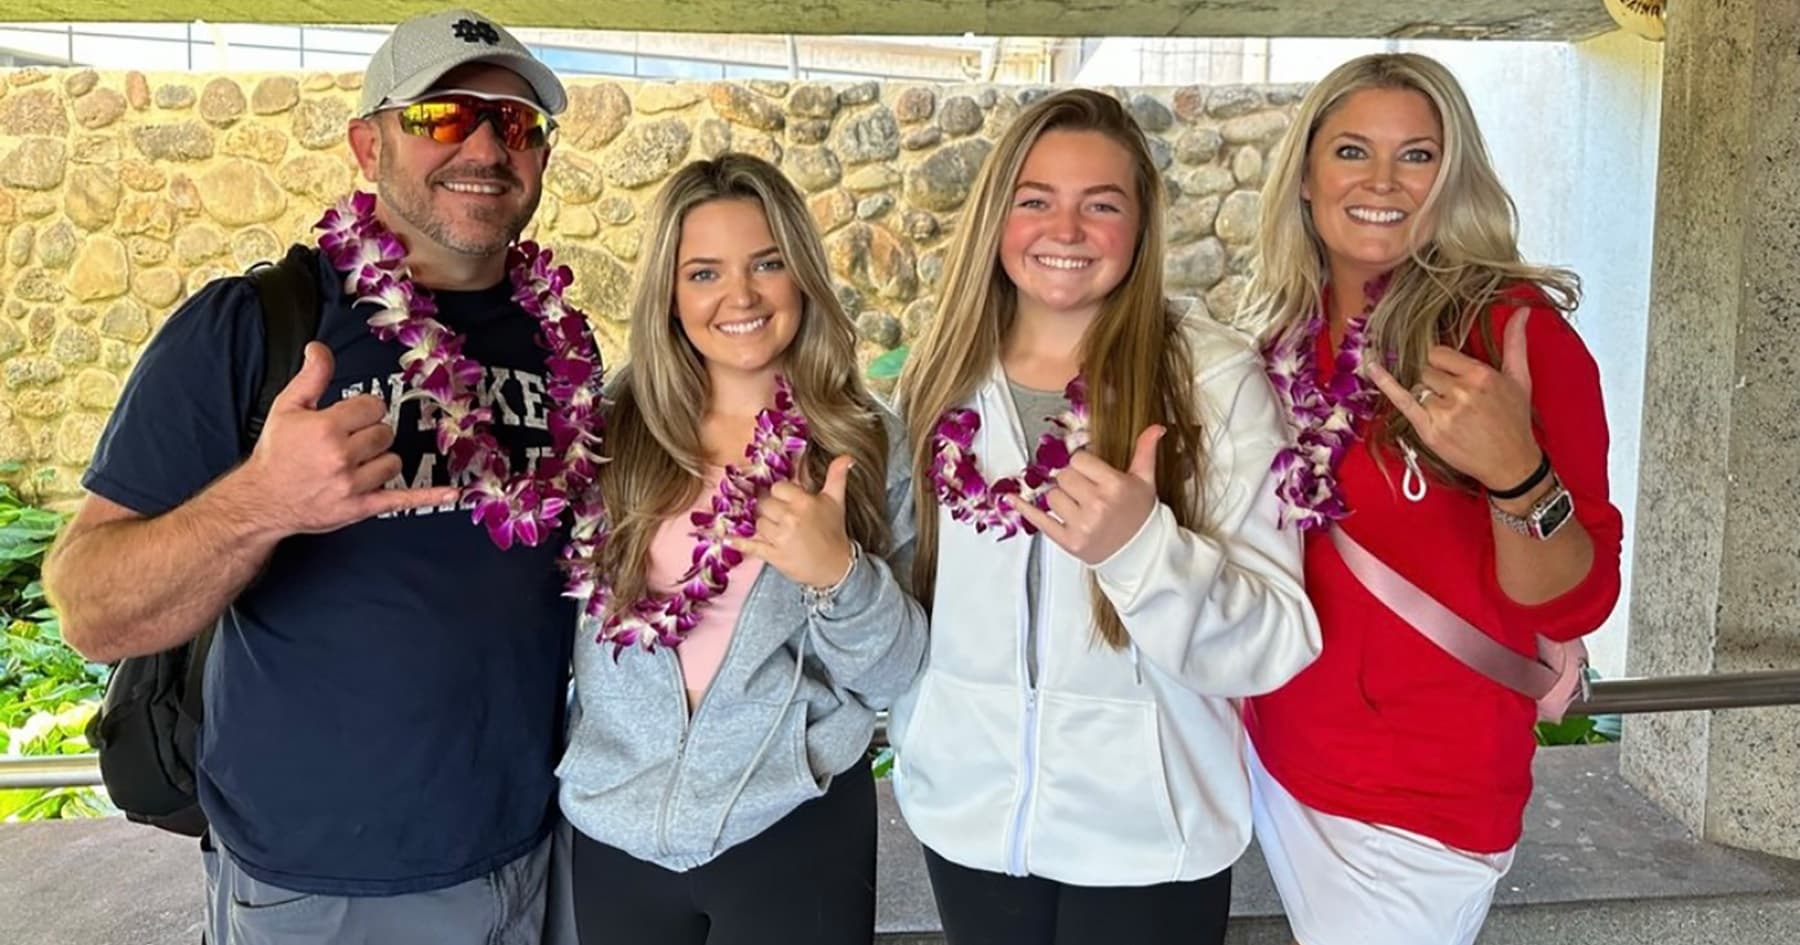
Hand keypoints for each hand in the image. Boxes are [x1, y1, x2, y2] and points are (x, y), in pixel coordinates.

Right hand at [238, 343, 459, 534]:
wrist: (262, 500)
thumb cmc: (276, 454)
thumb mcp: (287, 407)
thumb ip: (311, 376)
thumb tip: (321, 348)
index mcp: (326, 428)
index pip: (372, 407)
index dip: (362, 410)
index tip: (350, 417)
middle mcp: (341, 456)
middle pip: (384, 433)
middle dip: (370, 434)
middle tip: (348, 441)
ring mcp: (353, 485)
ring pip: (394, 461)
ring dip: (380, 460)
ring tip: (356, 462)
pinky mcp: (361, 507)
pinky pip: (403, 500)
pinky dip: (429, 496)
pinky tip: (453, 492)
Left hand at [733, 455, 855, 587]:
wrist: (837, 567)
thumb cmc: (834, 532)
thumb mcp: (836, 501)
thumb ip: (837, 476)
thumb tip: (847, 456)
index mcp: (804, 502)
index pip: (778, 488)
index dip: (781, 494)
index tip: (787, 501)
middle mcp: (790, 518)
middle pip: (765, 505)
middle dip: (771, 510)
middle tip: (781, 518)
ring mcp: (781, 538)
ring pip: (758, 523)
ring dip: (764, 527)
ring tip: (778, 532)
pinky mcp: (774, 556)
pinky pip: (751, 546)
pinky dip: (740, 542)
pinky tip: (728, 538)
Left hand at [1008, 426, 1163, 565]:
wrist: (1140, 553)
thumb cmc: (1140, 515)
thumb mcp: (1145, 481)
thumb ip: (1145, 451)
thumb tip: (1156, 427)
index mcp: (1115, 486)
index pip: (1080, 460)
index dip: (1083, 464)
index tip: (1090, 472)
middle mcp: (1097, 505)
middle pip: (1064, 476)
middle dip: (1072, 480)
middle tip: (1085, 490)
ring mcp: (1082, 525)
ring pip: (1052, 496)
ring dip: (1061, 498)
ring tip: (1079, 506)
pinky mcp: (1069, 542)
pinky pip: (1040, 520)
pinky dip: (1024, 509)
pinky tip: (1011, 499)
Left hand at [1367, 309, 1541, 490]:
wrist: (1511, 464)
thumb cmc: (1514, 422)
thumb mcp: (1520, 379)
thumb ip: (1515, 343)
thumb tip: (1521, 311)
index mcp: (1480, 375)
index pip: (1439, 353)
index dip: (1440, 362)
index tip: (1447, 372)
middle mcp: (1461, 392)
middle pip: (1426, 370)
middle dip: (1433, 379)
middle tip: (1449, 395)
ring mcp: (1443, 412)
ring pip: (1417, 385)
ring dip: (1424, 392)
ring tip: (1443, 406)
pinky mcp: (1430, 430)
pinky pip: (1403, 401)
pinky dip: (1386, 383)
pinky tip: (1373, 367)